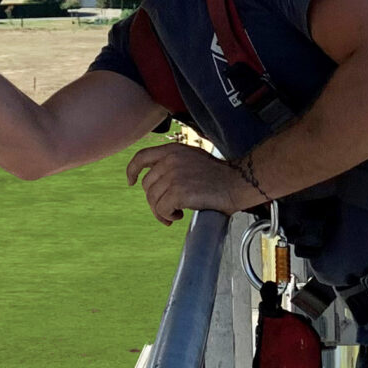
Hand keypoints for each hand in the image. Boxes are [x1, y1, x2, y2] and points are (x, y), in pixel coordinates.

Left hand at [125, 141, 262, 225]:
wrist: (237, 182)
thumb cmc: (219, 175)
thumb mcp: (193, 158)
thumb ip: (174, 163)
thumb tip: (157, 181)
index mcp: (173, 150)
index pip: (142, 156)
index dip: (132, 170)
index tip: (131, 181)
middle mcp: (170, 160)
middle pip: (147, 185)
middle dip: (154, 200)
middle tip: (167, 210)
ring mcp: (173, 176)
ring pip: (153, 200)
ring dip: (162, 211)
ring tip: (176, 214)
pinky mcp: (178, 192)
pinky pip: (162, 209)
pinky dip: (168, 216)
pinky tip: (180, 215)